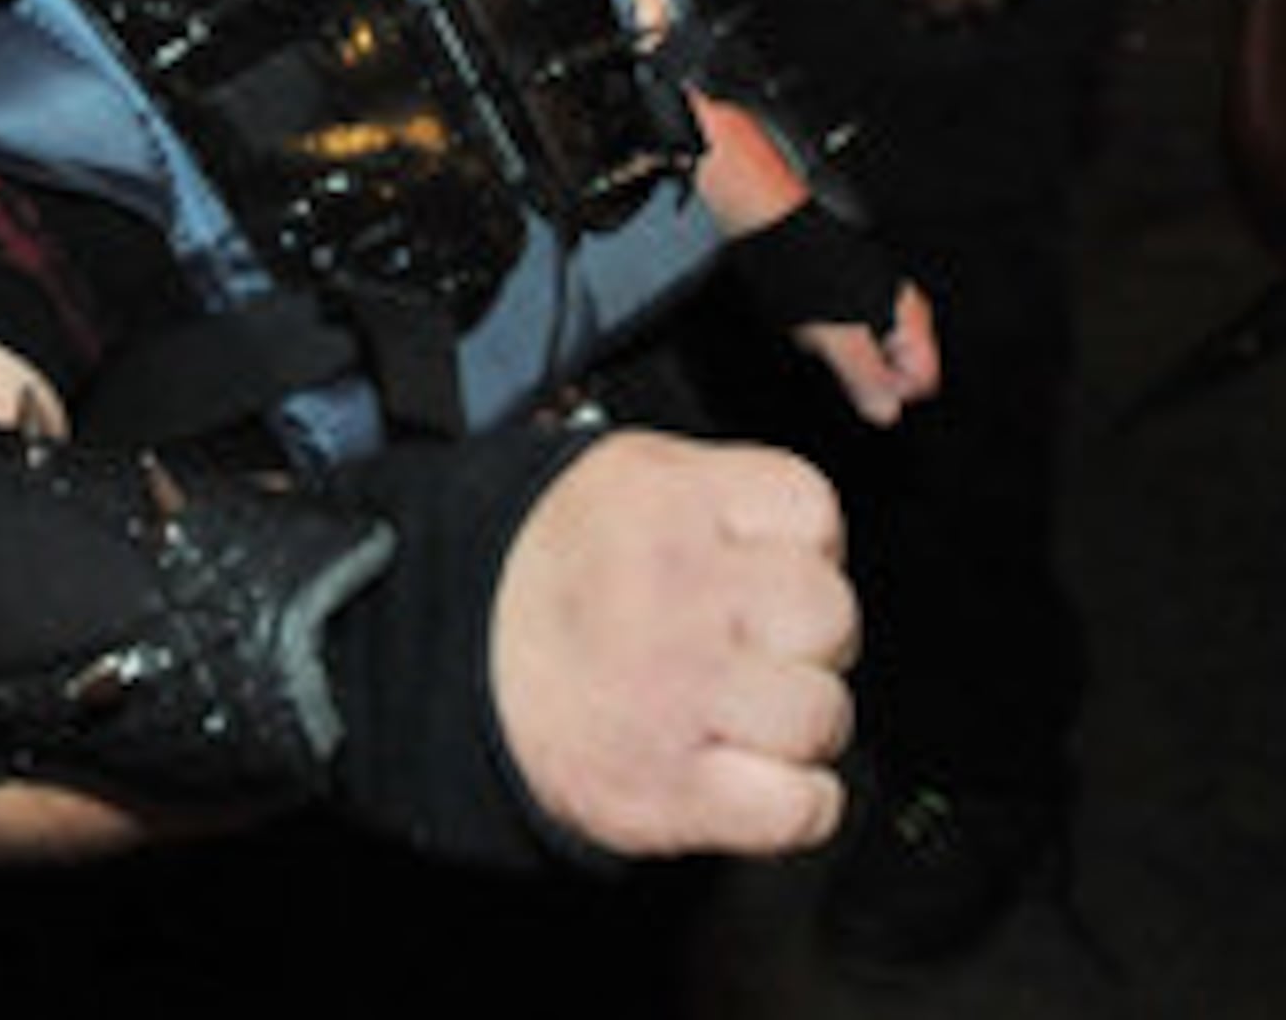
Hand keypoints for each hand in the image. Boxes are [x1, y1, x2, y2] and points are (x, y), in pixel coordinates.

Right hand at [488, 433, 855, 857]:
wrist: (455, 667)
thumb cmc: (546, 576)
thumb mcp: (621, 478)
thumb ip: (718, 492)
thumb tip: (808, 531)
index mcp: (668, 503)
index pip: (811, 511)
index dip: (805, 548)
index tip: (772, 569)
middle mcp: (679, 594)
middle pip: (830, 616)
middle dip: (810, 640)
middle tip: (762, 649)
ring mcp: (678, 696)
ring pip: (823, 714)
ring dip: (803, 726)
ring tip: (751, 714)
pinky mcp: (671, 792)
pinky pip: (801, 807)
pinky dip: (798, 804)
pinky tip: (759, 779)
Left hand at [797, 281, 939, 426]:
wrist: (776, 225)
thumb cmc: (809, 271)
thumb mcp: (840, 338)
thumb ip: (867, 377)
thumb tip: (886, 414)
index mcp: (908, 317)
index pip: (922, 381)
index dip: (890, 391)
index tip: (856, 381)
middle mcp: (900, 307)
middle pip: (892, 368)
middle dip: (859, 369)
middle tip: (831, 347)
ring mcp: (875, 298)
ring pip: (864, 350)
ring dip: (838, 350)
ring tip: (815, 326)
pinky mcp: (850, 292)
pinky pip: (841, 332)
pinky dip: (823, 333)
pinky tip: (805, 315)